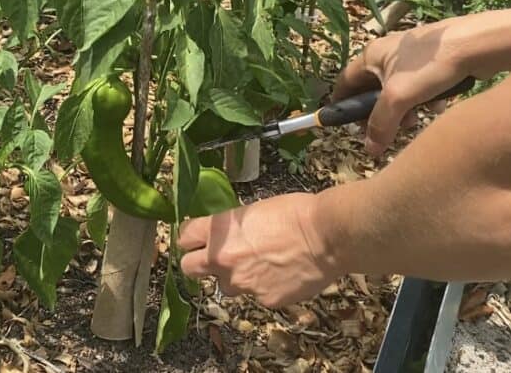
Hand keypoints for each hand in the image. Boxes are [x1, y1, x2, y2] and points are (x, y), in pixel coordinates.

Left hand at [178, 193, 338, 308]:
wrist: (327, 237)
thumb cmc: (295, 213)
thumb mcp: (254, 210)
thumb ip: (233, 228)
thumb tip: (229, 236)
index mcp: (218, 231)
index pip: (183, 237)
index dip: (191, 238)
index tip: (197, 238)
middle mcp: (222, 260)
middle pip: (188, 267)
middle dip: (199, 263)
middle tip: (217, 258)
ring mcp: (242, 284)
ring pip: (226, 286)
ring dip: (236, 278)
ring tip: (262, 265)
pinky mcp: (264, 300)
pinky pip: (256, 295)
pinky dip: (265, 287)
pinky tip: (282, 275)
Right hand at [331, 19, 471, 156]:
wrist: (478, 45)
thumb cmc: (430, 66)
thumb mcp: (398, 98)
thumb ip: (381, 124)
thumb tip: (370, 150)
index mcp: (372, 55)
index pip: (345, 82)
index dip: (343, 104)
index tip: (346, 126)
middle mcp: (388, 53)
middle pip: (373, 90)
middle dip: (379, 113)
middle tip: (386, 131)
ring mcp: (412, 58)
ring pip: (398, 91)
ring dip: (403, 110)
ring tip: (414, 122)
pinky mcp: (434, 63)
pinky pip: (420, 88)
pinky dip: (423, 101)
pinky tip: (435, 108)